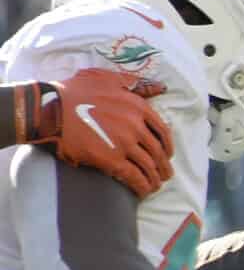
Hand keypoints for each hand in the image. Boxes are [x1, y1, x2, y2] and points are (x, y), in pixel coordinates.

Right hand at [40, 68, 173, 199]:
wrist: (49, 109)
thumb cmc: (73, 91)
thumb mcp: (106, 78)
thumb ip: (134, 83)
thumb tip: (160, 87)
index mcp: (137, 107)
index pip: (163, 131)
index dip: (168, 145)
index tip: (167, 154)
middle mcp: (135, 125)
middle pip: (158, 151)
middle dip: (164, 166)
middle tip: (165, 174)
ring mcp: (124, 143)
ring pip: (149, 166)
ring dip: (155, 179)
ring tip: (154, 185)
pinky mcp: (111, 159)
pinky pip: (134, 177)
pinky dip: (142, 186)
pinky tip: (143, 191)